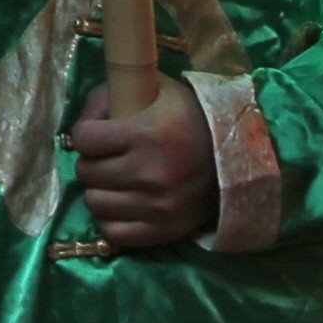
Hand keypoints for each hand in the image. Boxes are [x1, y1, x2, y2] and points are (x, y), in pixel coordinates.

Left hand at [70, 72, 216, 250]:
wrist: (239, 157)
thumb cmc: (191, 117)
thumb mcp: (155, 89)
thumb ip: (111, 96)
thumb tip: (83, 121)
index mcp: (147, 134)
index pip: (84, 138)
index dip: (85, 133)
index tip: (96, 134)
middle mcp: (150, 173)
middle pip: (86, 172)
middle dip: (92, 161)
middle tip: (107, 158)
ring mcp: (158, 206)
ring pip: (94, 202)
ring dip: (99, 190)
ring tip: (114, 181)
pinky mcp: (166, 230)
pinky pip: (114, 233)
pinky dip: (110, 219)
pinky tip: (120, 205)